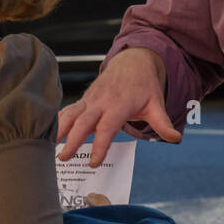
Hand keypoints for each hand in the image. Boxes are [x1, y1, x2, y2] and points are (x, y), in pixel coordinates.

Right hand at [57, 47, 179, 165]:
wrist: (133, 62)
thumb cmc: (144, 86)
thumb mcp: (157, 104)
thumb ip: (163, 123)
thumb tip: (175, 138)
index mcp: (119, 104)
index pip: (107, 127)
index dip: (100, 145)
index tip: (93, 162)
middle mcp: (101, 101)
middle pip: (84, 121)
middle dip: (72, 140)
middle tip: (63, 158)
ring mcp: (90, 99)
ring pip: (70, 114)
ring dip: (59, 130)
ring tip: (48, 148)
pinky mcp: (83, 100)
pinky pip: (67, 110)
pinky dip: (56, 122)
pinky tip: (47, 136)